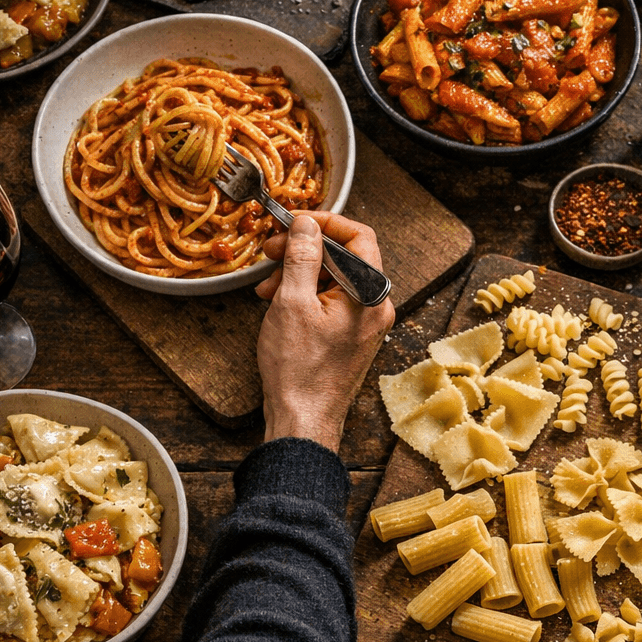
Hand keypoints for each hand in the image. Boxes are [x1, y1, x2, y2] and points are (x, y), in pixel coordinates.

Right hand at [254, 212, 393, 450]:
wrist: (303, 419)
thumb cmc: (300, 371)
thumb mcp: (292, 303)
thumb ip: (301, 257)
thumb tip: (306, 225)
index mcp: (370, 294)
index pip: (359, 236)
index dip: (325, 222)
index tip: (294, 222)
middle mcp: (375, 306)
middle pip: (345, 256)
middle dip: (305, 249)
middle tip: (271, 249)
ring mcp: (364, 322)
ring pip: (333, 278)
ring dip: (299, 272)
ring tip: (267, 284)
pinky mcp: (350, 335)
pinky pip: (330, 300)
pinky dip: (304, 294)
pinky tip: (277, 301)